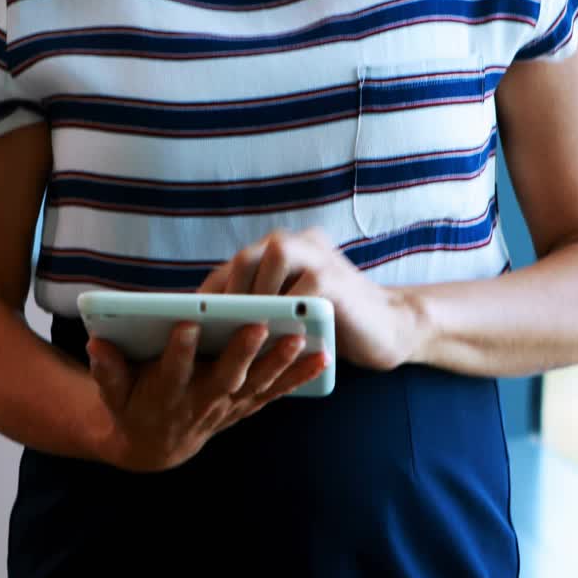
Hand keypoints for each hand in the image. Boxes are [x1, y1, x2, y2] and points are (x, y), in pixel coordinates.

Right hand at [87, 321, 327, 471]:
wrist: (155, 446)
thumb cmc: (132, 406)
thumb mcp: (112, 392)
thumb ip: (106, 370)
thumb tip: (95, 343)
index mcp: (166, 392)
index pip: (172, 370)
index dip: (178, 351)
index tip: (185, 326)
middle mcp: (201, 400)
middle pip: (224, 376)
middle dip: (240, 352)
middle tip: (257, 324)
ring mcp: (228, 406)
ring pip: (256, 384)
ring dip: (279, 362)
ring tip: (298, 339)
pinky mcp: (246, 406)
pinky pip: (276, 392)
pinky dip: (299, 377)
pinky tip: (322, 358)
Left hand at [199, 228, 419, 369]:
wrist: (390, 331)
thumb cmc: (334, 327)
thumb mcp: (291, 314)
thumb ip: (260, 308)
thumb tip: (208, 324)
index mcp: (285, 253)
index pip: (235, 267)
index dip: (209, 291)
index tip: (187, 317)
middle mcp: (300, 245)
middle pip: (248, 254)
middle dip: (226, 289)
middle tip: (210, 322)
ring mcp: (320, 256)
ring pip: (272, 256)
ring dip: (252, 291)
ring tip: (238, 323)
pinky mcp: (335, 277)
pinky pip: (300, 286)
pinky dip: (282, 309)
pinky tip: (271, 332)